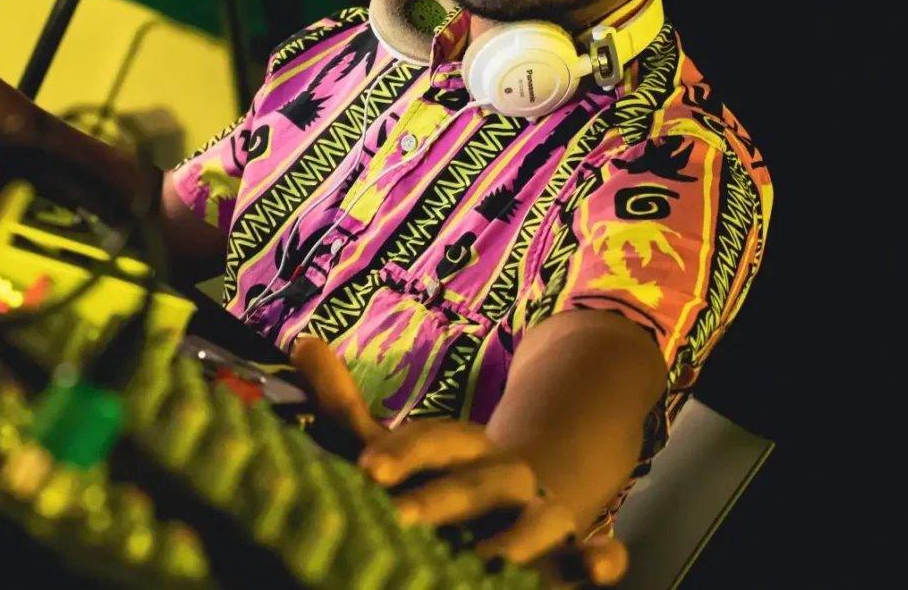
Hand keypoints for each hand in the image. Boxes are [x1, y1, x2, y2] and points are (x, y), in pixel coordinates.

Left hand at [290, 336, 628, 586]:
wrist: (543, 479)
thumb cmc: (457, 469)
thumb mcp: (407, 441)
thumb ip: (347, 405)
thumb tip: (301, 344)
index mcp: (461, 447)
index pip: (433, 440)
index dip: (404, 452)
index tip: (366, 469)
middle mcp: (501, 473)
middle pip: (474, 482)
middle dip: (443, 500)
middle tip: (402, 520)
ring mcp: (539, 508)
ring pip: (533, 519)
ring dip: (517, 538)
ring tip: (490, 561)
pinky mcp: (569, 546)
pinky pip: (591, 552)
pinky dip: (600, 560)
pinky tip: (606, 562)